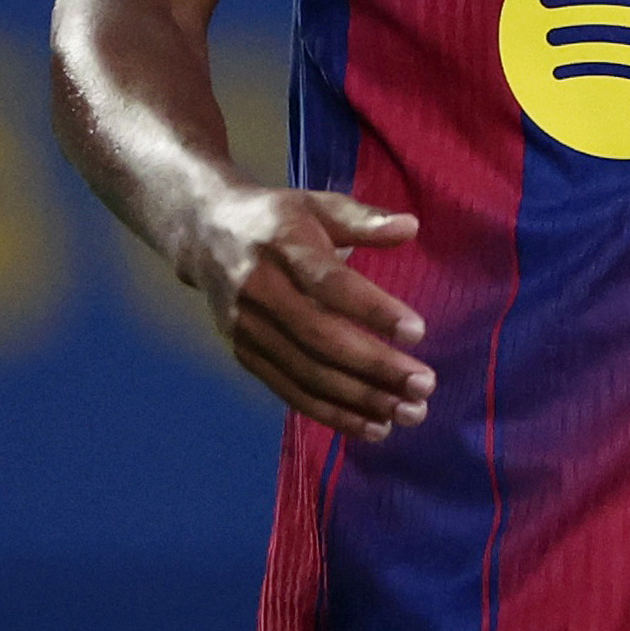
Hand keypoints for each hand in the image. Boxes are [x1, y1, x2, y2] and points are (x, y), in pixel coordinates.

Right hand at [177, 185, 433, 441]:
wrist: (206, 235)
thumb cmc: (280, 219)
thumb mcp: (319, 204)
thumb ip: (364, 218)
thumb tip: (410, 227)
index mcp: (283, 246)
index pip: (329, 284)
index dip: (372, 310)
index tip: (417, 332)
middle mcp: (260, 291)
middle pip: (320, 338)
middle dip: (374, 367)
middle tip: (423, 386)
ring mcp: (248, 329)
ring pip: (306, 373)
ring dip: (358, 400)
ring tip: (408, 413)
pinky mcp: (245, 355)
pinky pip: (290, 390)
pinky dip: (330, 412)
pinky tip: (371, 426)